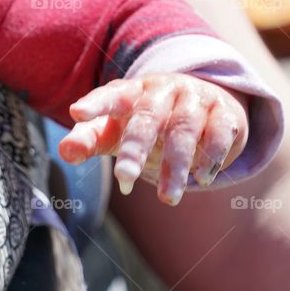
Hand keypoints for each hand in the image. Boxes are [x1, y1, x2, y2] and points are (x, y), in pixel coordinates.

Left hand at [61, 72, 248, 204]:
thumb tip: (65, 152)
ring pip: (184, 129)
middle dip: (135, 148)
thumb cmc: (145, 121)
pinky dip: (211, 156)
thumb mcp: (115, 128)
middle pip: (146, 117)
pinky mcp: (224, 113)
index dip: (94, 104)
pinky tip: (203, 178)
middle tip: (124, 179)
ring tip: (168, 199)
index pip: (110, 95)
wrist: (202, 102)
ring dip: (176, 165)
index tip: (76, 113)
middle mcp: (162, 91)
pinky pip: (220, 132)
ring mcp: (194, 99)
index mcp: (130, 92)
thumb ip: (89, 139)